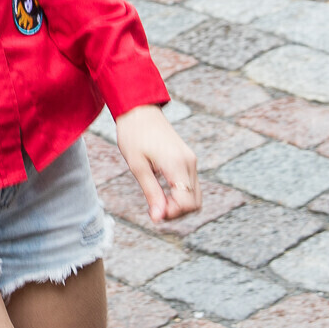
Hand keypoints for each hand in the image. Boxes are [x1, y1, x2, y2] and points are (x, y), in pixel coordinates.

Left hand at [115, 105, 202, 223]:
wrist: (139, 109)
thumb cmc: (134, 134)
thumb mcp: (137, 166)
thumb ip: (151, 193)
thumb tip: (158, 218)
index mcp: (177, 164)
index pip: (187, 203)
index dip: (171, 214)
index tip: (153, 213)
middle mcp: (189, 163)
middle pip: (195, 202)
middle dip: (177, 212)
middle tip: (154, 209)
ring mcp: (191, 160)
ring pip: (195, 195)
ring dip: (179, 204)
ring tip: (157, 200)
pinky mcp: (188, 159)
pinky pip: (190, 185)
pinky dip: (180, 194)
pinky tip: (162, 192)